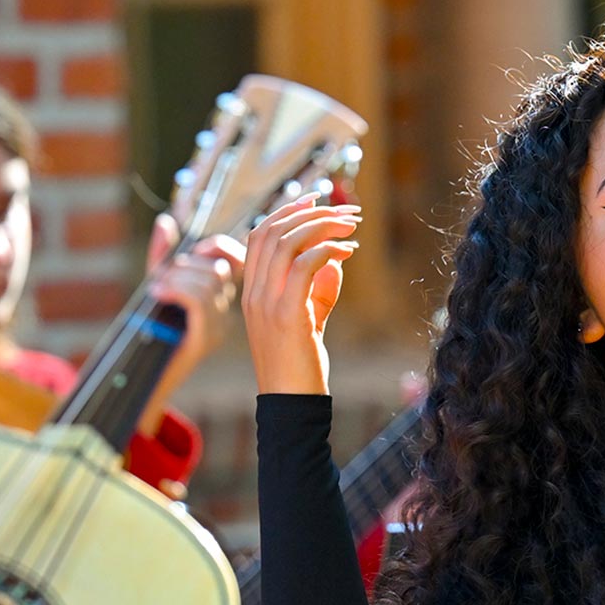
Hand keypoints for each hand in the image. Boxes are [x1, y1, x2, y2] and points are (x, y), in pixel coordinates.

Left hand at [135, 214, 246, 436]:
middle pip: (218, 269)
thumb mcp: (157, 284)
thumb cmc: (149, 330)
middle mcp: (224, 312)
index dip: (219, 247)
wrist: (141, 375)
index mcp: (218, 298)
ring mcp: (217, 327)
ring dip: (178, 277)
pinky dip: (176, 290)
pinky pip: (198, 301)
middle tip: (163, 277)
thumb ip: (162, 255)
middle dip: (187, 264)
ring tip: (157, 288)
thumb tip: (165, 221)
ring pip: (209, 281)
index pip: (236, 260)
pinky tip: (158, 295)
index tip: (195, 250)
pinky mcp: (204, 338)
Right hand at [241, 194, 361, 394]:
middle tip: (345, 212)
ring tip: (352, 227)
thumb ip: (318, 289)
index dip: (287, 210)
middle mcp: (254, 293)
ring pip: (288, 242)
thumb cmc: (301, 366)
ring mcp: (267, 303)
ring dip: (323, 226)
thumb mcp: (308, 320)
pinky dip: (328, 250)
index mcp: (252, 291)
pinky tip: (348, 252)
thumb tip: (335, 259)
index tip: (317, 199)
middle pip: (274, 230)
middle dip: (311, 212)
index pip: (260, 234)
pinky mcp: (287, 315)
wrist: (291, 405)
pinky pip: (305, 265)